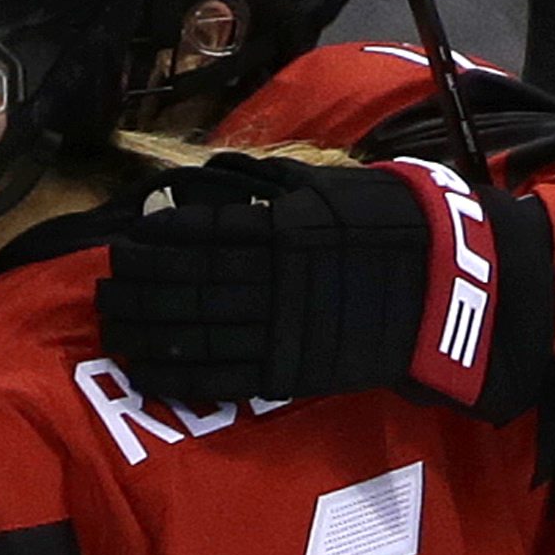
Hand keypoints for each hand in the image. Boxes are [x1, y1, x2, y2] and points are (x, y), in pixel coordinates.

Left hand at [95, 153, 551, 419]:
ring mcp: (277, 327)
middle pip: (184, 284)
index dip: (155, 243)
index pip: (198, 235)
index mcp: (279, 229)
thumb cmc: (390, 228)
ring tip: (111, 326)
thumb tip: (212, 177)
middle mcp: (269, 279)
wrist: (450, 288)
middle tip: (104, 287)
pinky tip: (143, 369)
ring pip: (191, 331)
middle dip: (137, 287)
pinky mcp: (288, 371)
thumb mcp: (329, 190)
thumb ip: (269, 188)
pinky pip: (219, 377)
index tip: (124, 243)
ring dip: (143, 330)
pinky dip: (175, 375)